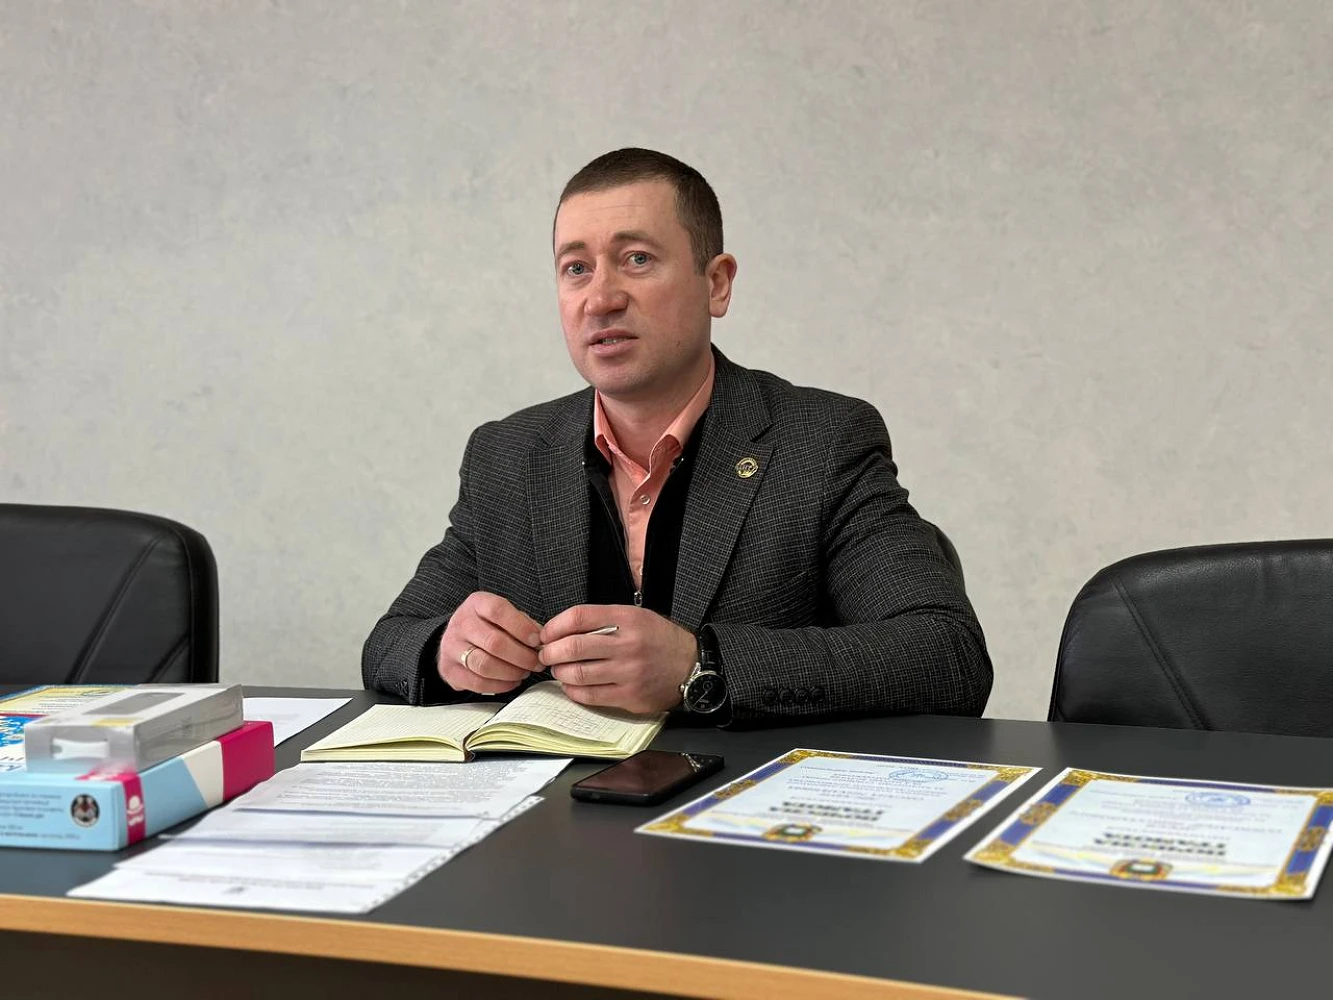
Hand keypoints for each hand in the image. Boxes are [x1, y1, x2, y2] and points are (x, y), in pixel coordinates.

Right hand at [438, 592, 542, 694]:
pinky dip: (500, 685)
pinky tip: (513, 681)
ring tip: (525, 672)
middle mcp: (460, 623)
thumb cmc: (487, 626)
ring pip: (485, 665)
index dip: (521, 627)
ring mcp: (451, 647)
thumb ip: (523, 623)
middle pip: (493, 642)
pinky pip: (477, 682)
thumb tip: (542, 639)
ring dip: (511, 672)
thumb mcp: (504, 615)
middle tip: (537, 662)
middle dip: (522, 656)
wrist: (457, 638)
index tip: (537, 640)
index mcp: (476, 604)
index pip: (497, 610)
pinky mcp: (449, 670)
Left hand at [538, 604, 696, 713]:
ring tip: (559, 670)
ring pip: (578, 673)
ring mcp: (628, 672)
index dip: (555, 626)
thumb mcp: (637, 616)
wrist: (691, 667)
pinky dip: (574, 691)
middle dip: (551, 652)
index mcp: (628, 619)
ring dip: (560, 673)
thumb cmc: (661, 641)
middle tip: (546, 655)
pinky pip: (590, 696)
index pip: (579, 617)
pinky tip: (572, 686)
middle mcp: (628, 644)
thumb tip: (564, 629)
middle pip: (573, 646)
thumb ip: (604, 619)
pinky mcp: (629, 696)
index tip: (546, 634)